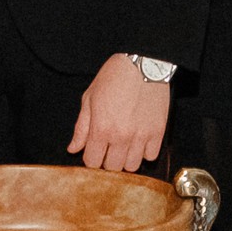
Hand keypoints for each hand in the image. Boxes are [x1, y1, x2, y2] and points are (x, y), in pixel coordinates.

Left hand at [71, 56, 171, 171]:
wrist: (143, 63)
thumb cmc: (113, 77)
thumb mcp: (90, 98)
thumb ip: (81, 127)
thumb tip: (73, 148)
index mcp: (101, 129)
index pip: (92, 162)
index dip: (91, 158)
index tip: (94, 151)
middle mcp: (121, 136)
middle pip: (112, 167)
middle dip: (107, 161)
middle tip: (108, 148)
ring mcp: (141, 136)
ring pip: (132, 166)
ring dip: (126, 159)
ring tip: (124, 146)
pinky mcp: (158, 132)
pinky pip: (150, 156)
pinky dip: (144, 152)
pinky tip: (139, 141)